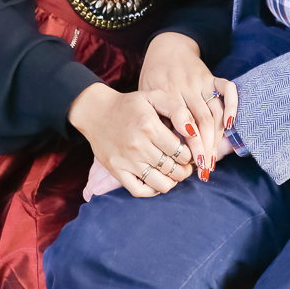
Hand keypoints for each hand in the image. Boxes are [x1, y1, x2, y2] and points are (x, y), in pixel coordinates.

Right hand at [68, 82, 193, 197]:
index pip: (182, 152)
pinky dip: (153, 191)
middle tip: (185, 165)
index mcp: (150, 127)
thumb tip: (193, 132)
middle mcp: (138, 146)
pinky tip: (157, 181)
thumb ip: (178, 111)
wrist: (96, 112)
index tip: (189, 152)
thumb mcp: (155, 97)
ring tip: (173, 173)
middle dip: (185, 169)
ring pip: (161, 184)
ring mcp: (126, 161)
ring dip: (172, 181)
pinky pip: (139, 190)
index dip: (191, 155)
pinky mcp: (116, 170)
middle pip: (174, 169)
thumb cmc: (130, 105)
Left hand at [138, 32, 238, 178]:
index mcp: (167, 96)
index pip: (183, 126)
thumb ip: (157, 119)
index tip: (193, 166)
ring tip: (214, 158)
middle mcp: (185, 89)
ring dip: (218, 138)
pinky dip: (233, 105)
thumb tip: (168, 150)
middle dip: (206, 148)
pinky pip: (227, 89)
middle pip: (202, 122)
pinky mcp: (211, 76)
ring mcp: (200, 82)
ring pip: (215, 112)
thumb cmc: (153, 78)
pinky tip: (231, 125)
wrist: (165, 48)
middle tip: (206, 169)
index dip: (191, 147)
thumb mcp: (148, 99)